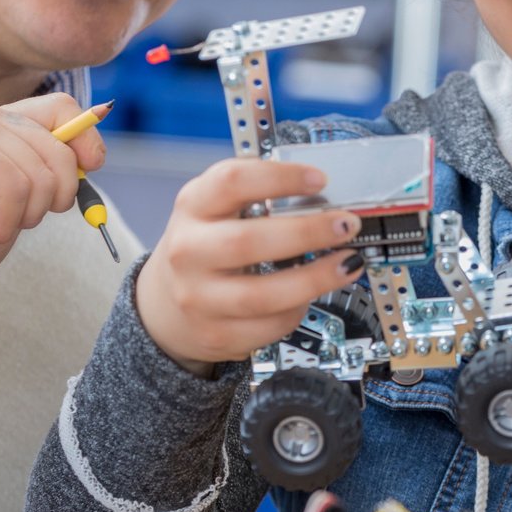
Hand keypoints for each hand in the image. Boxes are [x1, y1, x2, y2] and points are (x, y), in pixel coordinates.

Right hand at [0, 93, 104, 304]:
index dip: (85, 139)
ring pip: (41, 171)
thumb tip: (93, 150)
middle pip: (61, 147)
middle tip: (15, 218)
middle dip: (54, 196)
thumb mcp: (16, 203)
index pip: (64, 108)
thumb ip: (47, 172)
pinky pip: (13, 185)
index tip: (89, 170)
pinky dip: (5, 220)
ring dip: (24, 214)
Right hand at [134, 156, 365, 371]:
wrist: (165, 303)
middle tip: (345, 225)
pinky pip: (269, 326)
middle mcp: (189, 251)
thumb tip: (321, 193)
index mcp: (193, 207)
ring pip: (263, 295)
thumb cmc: (204, 246)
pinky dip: (297, 310)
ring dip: (315, 279)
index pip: (232, 182)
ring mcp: (198, 298)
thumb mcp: (215, 208)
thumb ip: (256, 194)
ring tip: (346, 263)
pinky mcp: (216, 334)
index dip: (280, 178)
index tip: (320, 179)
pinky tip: (310, 295)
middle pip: (248, 241)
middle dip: (307, 232)